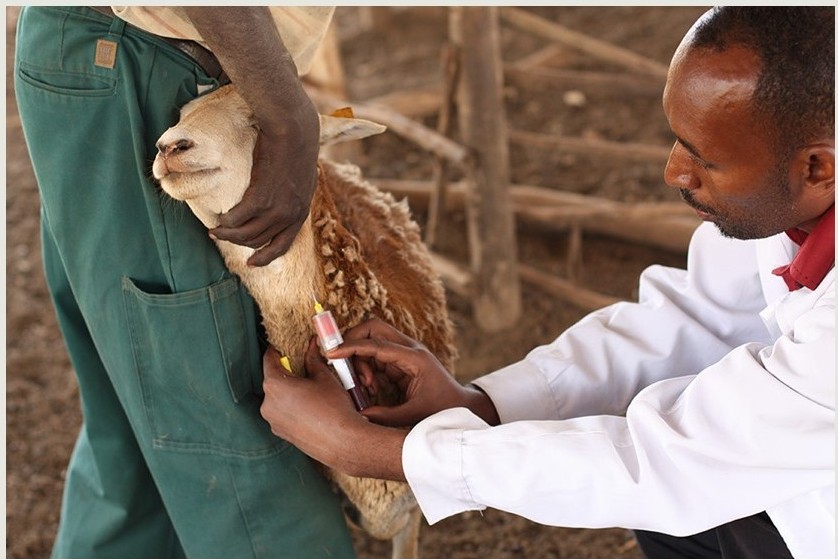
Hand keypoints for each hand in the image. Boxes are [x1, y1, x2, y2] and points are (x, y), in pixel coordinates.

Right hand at [186, 7, 321, 266]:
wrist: (293, 129)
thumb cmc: (293, 147)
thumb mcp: (296, 178)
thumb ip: (288, 194)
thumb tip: (275, 201)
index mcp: (300, 212)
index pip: (282, 245)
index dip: (265, 257)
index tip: (250, 263)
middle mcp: (290, 215)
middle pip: (258, 241)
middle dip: (237, 242)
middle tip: (220, 235)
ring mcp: (277, 207)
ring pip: (246, 233)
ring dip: (228, 234)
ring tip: (215, 230)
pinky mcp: (261, 196)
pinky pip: (238, 218)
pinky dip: (227, 221)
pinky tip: (220, 217)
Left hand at [260, 339, 407, 479]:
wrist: (342, 442)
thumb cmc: (333, 408)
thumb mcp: (324, 377)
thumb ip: (313, 359)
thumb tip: (311, 345)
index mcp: (275, 385)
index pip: (269, 359)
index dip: (278, 350)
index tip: (286, 346)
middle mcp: (267, 403)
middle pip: (273, 379)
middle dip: (287, 372)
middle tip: (304, 368)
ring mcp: (272, 421)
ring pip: (278, 397)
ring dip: (289, 391)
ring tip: (311, 391)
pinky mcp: (280, 433)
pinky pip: (282, 413)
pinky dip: (292, 407)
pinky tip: (311, 407)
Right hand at [327, 318, 499, 427]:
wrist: (462, 407)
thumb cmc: (443, 410)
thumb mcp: (414, 416)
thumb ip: (386, 416)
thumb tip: (359, 415)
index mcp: (414, 357)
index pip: (376, 343)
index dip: (351, 346)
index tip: (331, 353)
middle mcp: (408, 349)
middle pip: (372, 328)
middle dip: (352, 343)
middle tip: (344, 368)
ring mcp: (404, 353)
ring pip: (371, 342)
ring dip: (360, 362)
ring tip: (367, 388)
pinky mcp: (400, 362)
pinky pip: (375, 356)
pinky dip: (366, 369)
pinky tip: (371, 388)